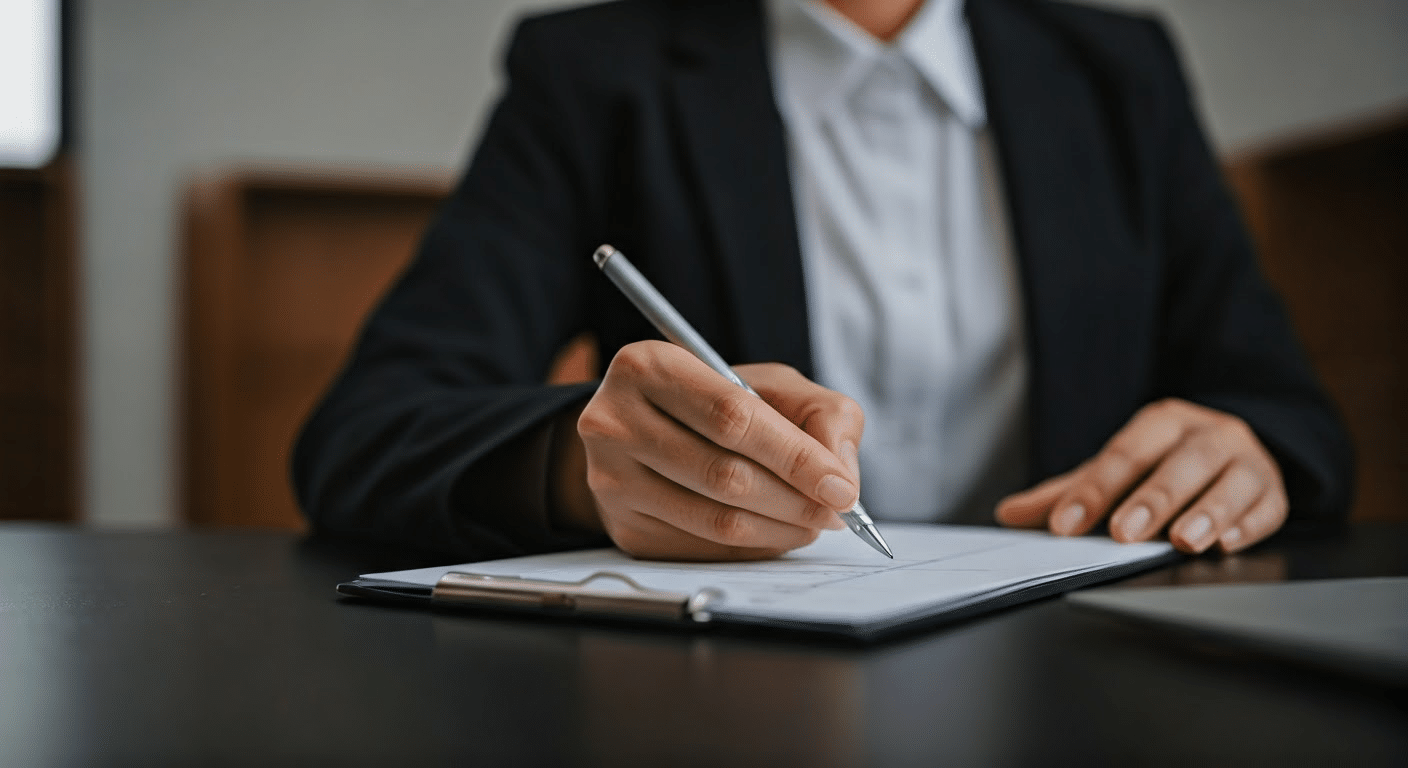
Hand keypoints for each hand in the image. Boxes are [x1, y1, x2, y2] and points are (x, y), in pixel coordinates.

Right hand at [551, 341, 863, 560]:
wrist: (637, 432)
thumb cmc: (711, 402)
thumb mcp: (768, 383)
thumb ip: (820, 412)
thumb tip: (840, 475)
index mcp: (648, 367)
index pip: (732, 418)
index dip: (795, 457)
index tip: (840, 486)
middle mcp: (615, 423)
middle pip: (725, 475)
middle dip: (795, 500)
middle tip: (835, 511)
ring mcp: (612, 481)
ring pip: (716, 521)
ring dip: (781, 530)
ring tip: (812, 522)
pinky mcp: (624, 528)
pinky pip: (705, 550)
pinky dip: (754, 548)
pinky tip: (775, 531)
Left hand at [995, 399, 1286, 553]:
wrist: (1232, 448)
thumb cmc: (1164, 463)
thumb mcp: (1116, 471)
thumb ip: (1067, 492)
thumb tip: (1009, 514)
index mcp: (1161, 422)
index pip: (1123, 454)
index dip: (1093, 491)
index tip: (1065, 526)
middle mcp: (1207, 434)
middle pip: (1183, 462)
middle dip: (1154, 498)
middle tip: (1126, 533)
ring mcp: (1247, 460)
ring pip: (1233, 480)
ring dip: (1209, 512)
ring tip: (1183, 542)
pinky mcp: (1274, 491)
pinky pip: (1269, 506)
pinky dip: (1249, 526)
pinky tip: (1228, 544)